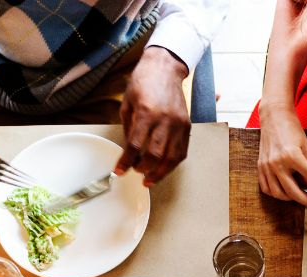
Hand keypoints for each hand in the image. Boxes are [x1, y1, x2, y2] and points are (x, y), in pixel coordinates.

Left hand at [115, 47, 190, 185]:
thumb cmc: (144, 82)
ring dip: (160, 173)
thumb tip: (129, 150)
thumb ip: (129, 128)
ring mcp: (178, 124)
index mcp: (146, 112)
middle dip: (143, 169)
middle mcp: (165, 120)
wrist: (165, 68)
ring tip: (150, 179)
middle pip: (155, 155)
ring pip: (171, 158)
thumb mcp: (128, 103)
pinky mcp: (187, 126)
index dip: (126, 161)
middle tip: (136, 172)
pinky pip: (182, 152)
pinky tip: (164, 169)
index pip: (135, 145)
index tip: (119, 170)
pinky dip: (172, 164)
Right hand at [256, 103, 306, 205]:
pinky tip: (285, 191)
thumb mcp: (306, 147)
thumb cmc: (291, 129)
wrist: (274, 117)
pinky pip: (267, 189)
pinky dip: (277, 194)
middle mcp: (277, 163)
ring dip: (291, 199)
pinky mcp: (260, 167)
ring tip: (300, 195)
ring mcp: (267, 166)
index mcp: (292, 155)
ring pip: (278, 194)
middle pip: (294, 192)